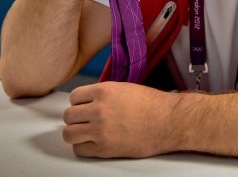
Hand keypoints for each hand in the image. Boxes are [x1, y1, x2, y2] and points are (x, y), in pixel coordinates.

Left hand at [62, 82, 181, 157]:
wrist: (169, 121)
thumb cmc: (154, 105)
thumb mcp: (125, 88)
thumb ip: (104, 94)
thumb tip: (90, 101)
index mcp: (104, 91)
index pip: (74, 97)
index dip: (79, 102)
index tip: (84, 107)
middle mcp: (99, 110)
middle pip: (69, 116)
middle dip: (76, 118)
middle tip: (85, 120)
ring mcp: (100, 130)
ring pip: (69, 134)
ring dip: (76, 133)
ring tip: (86, 132)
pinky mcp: (105, 149)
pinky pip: (80, 149)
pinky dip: (84, 147)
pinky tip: (93, 143)